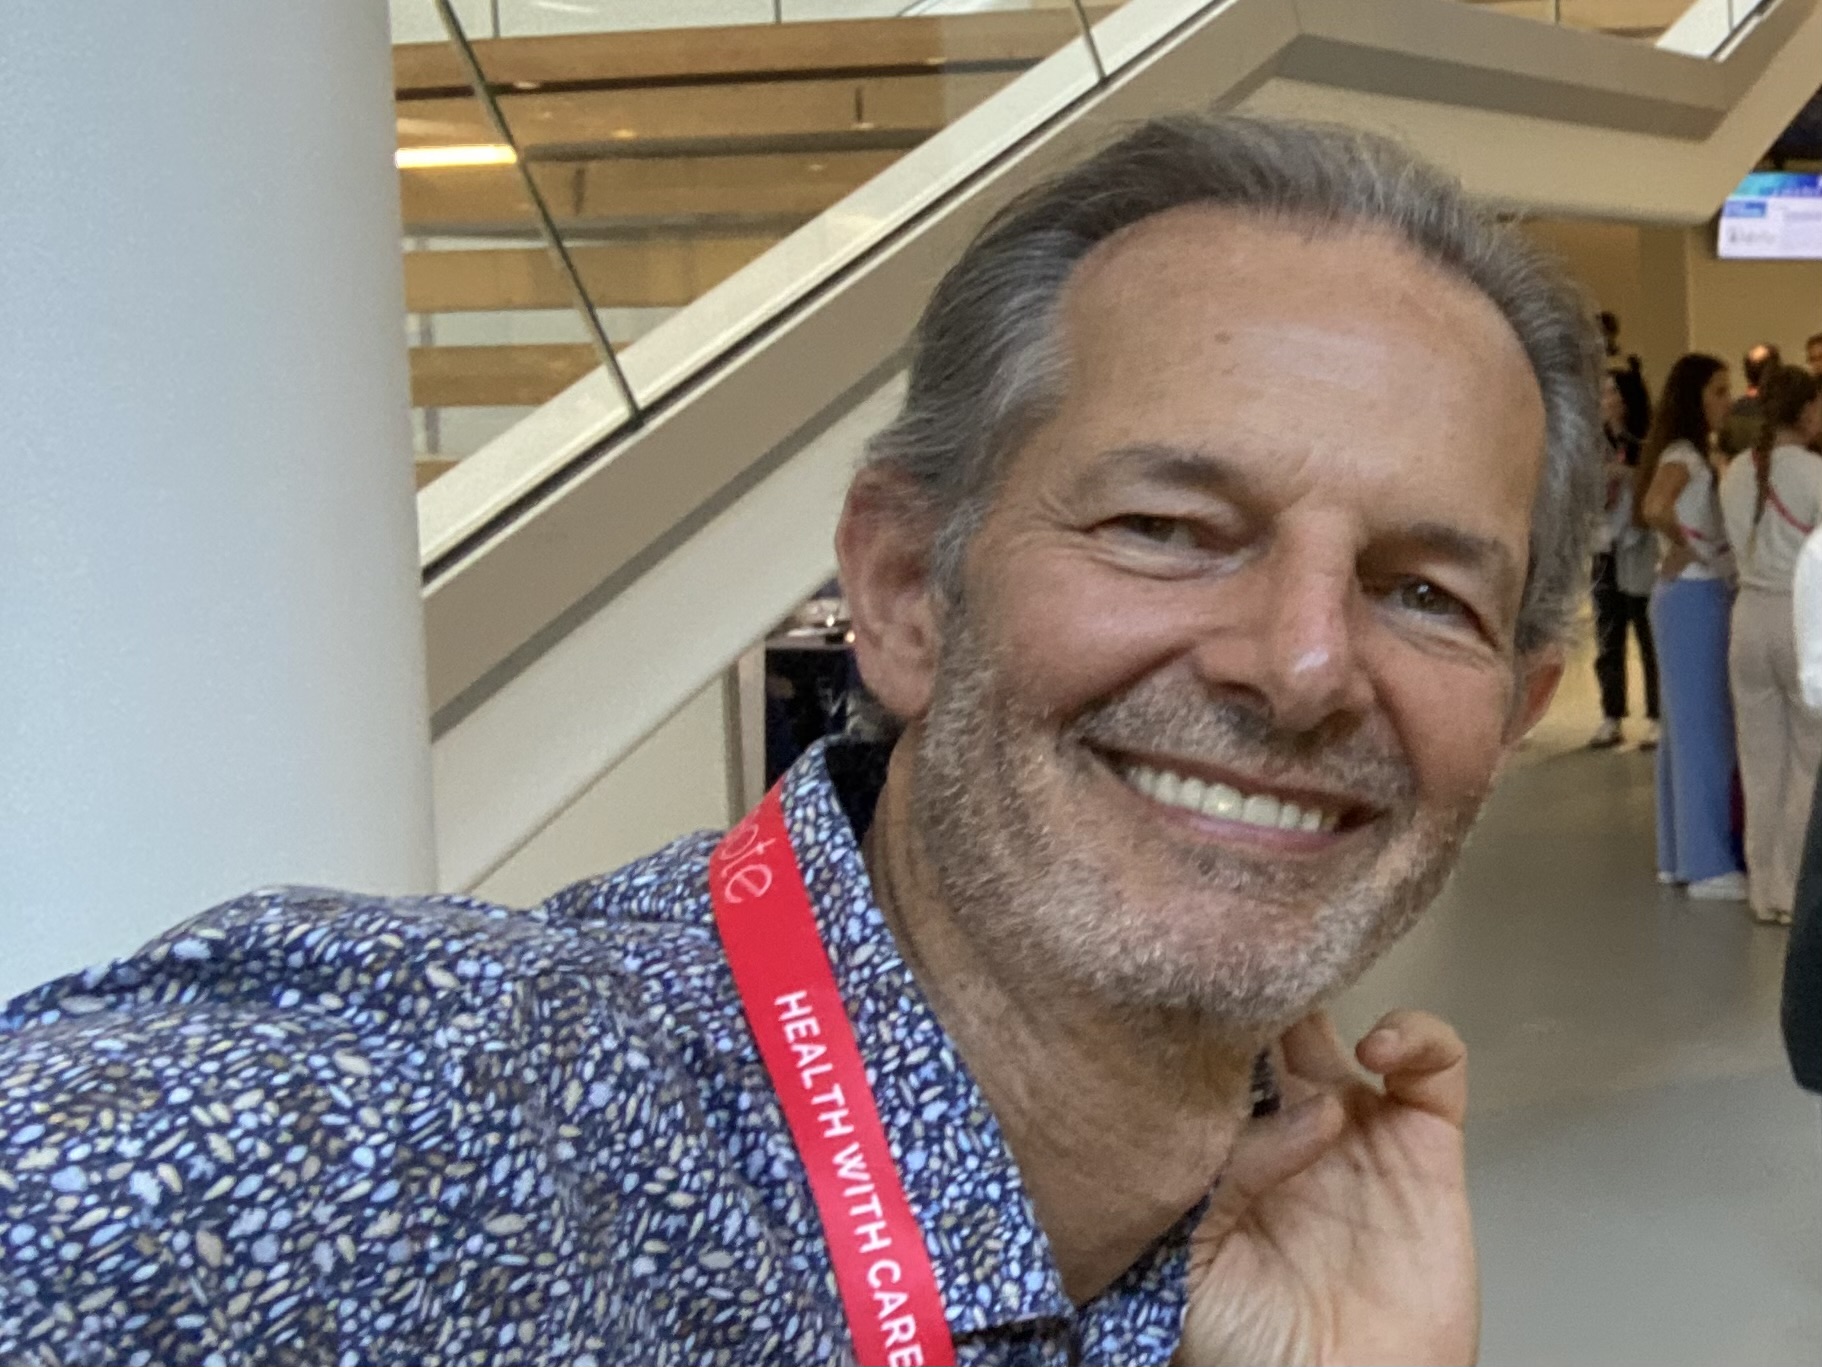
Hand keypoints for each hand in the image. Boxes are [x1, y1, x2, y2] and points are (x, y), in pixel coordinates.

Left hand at [1175, 1011, 1475, 1365]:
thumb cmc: (1248, 1351)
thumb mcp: (1191, 1268)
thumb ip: (1217, 1178)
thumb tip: (1290, 1110)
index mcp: (1217, 1144)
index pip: (1199, 1053)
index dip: (1193, 1013)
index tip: (1185, 979)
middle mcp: (1282, 1124)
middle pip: (1261, 1021)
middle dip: (1249, 983)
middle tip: (1242, 957)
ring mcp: (1355, 1128)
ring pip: (1338, 1020)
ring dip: (1321, 993)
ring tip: (1304, 1011)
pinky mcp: (1426, 1143)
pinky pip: (1435, 1064)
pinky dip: (1419, 1035)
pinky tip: (1381, 1050)